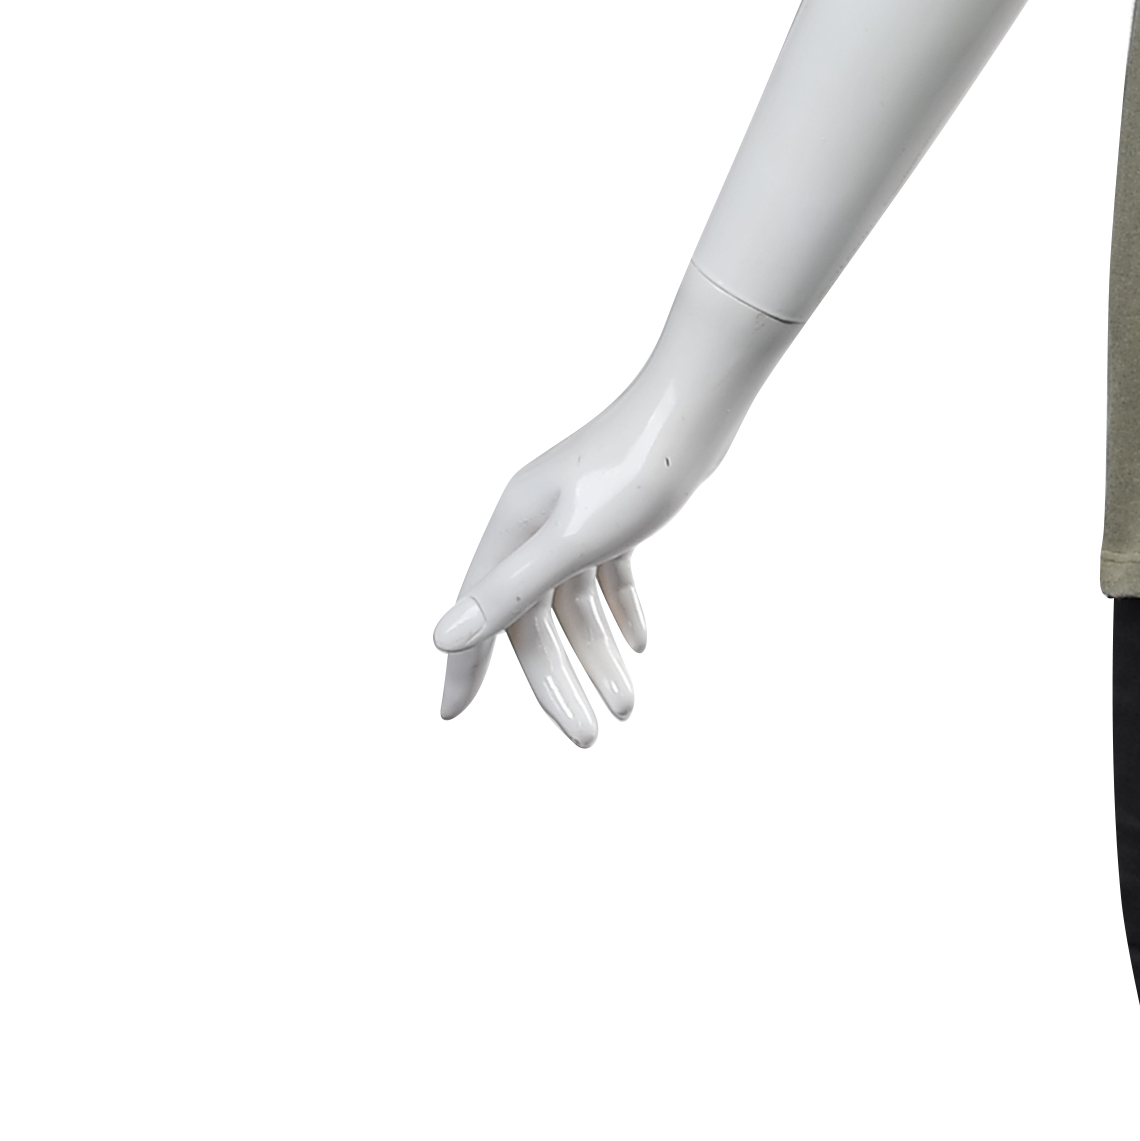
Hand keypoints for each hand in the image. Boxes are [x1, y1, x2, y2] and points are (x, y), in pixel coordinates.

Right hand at [431, 270, 797, 743]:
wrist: (699, 402)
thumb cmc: (638, 467)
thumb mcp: (572, 542)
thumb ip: (508, 593)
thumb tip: (440, 639)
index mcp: (514, 527)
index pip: (479, 614)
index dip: (466, 668)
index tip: (452, 719)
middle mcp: (536, 520)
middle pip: (534, 619)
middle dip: (558, 681)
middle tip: (586, 738)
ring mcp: (577, 513)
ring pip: (577, 602)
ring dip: (599, 655)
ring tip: (629, 709)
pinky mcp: (618, 507)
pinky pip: (607, 575)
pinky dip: (620, 611)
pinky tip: (642, 646)